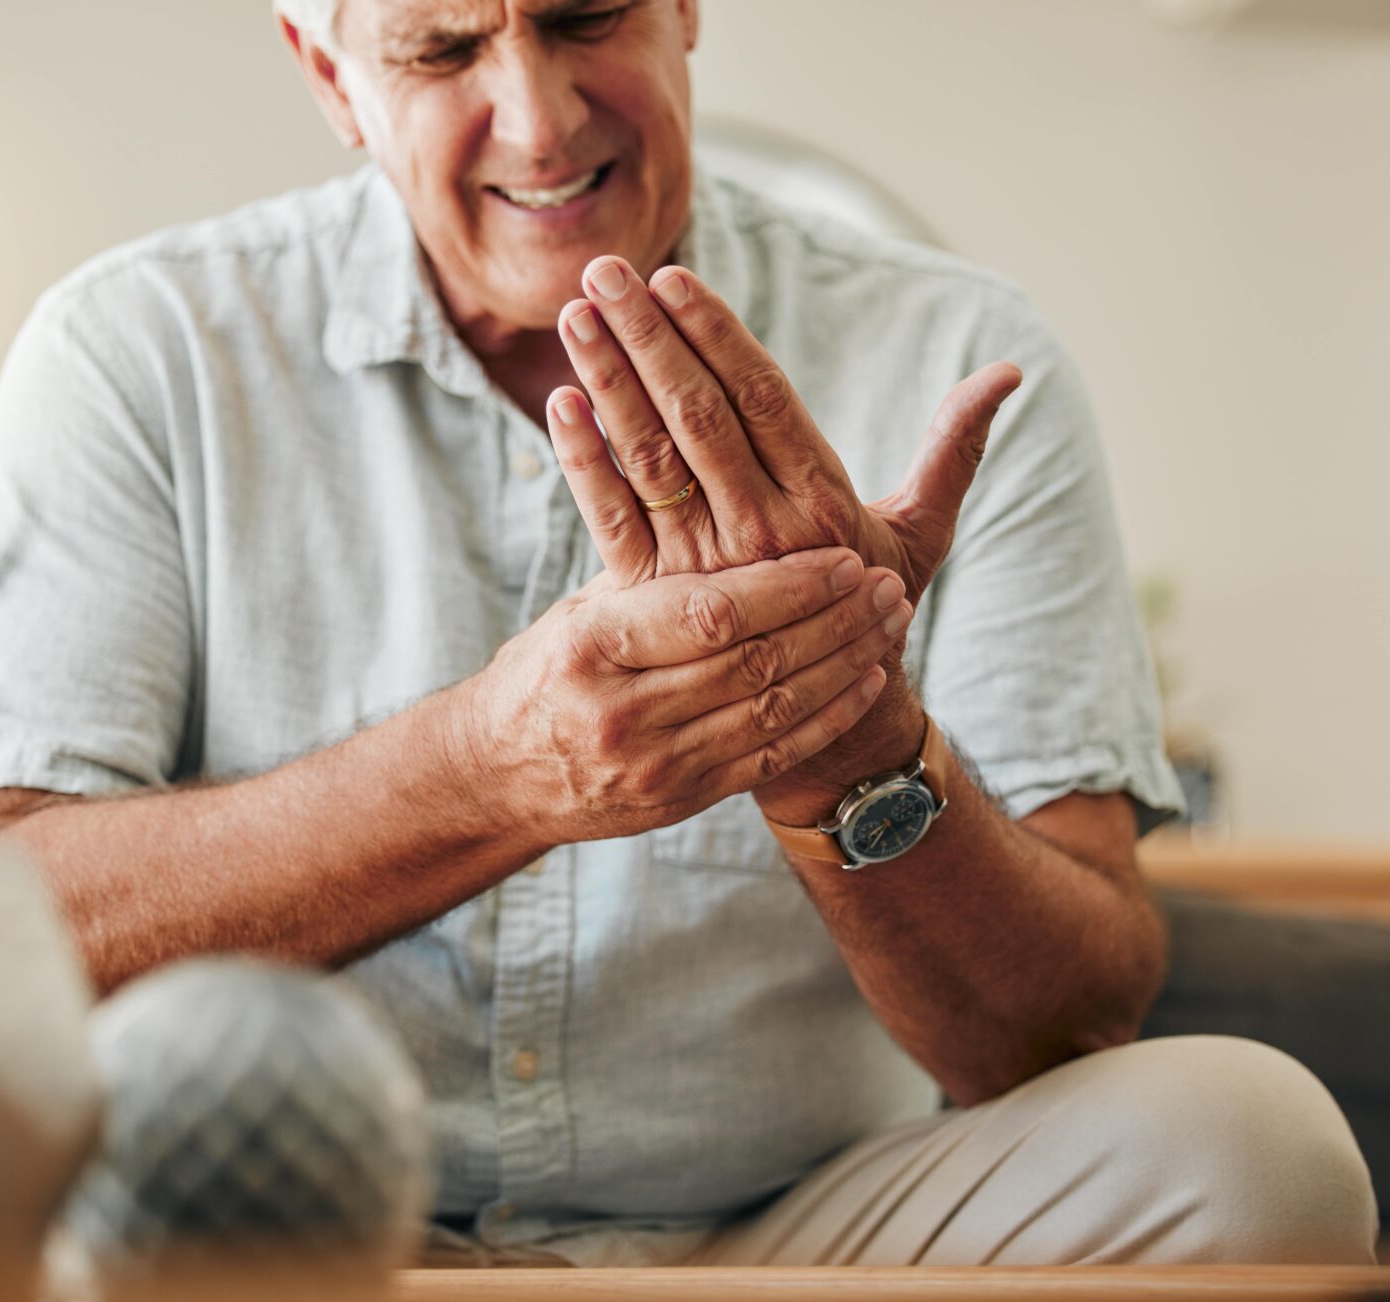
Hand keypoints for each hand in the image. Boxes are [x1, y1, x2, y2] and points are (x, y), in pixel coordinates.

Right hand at [467, 547, 912, 846]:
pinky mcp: (681, 800)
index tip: (842, 558)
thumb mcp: (584, 610)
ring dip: (844, 664)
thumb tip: (721, 491)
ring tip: (889, 622)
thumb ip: (653, 571)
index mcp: (596, 645)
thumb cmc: (549, 668)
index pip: (711, 613)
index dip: (788, 586)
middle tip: (884, 584)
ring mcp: (655, 764)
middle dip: (833, 620)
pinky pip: (772, 758)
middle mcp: (624, 710)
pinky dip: (827, 718)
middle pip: (755, 661)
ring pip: (774, 710)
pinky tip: (865, 681)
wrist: (500, 773)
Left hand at [544, 255, 1023, 604]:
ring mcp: (706, 567)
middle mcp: (763, 533)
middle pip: (697, 419)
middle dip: (649, 341)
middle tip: (606, 273)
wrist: (828, 725)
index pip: (762, 400)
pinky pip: (614, 522)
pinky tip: (560, 406)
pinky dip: (584, 464)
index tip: (676, 280)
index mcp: (823, 504)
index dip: (717, 337)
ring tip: (575, 316)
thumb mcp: (922, 531)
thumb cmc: (875, 607)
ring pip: (651, 461)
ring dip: (610, 384)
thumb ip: (954, 447)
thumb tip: (1010, 373)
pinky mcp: (660, 599)